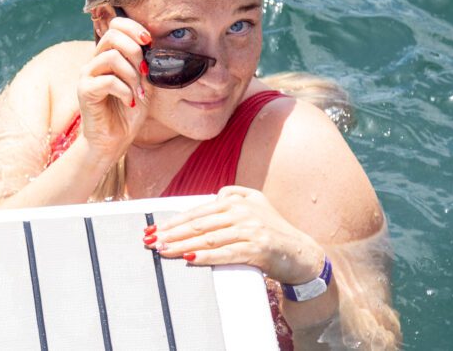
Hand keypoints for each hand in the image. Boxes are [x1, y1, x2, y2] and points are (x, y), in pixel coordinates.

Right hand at [77, 14, 149, 160]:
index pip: (115, 25)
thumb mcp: (144, 83)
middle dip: (135, 51)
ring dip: (132, 75)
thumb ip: (146, 64)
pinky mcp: (84, 91)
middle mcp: (95, 60)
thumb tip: (153, 46)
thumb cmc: (128, 111)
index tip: (149, 42)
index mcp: (108, 54)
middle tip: (145, 71)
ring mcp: (87, 74)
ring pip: (112, 56)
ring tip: (138, 92)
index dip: (133, 27)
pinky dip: (125, 91)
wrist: (114, 140)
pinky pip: (108, 81)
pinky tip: (130, 102)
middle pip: (112, 35)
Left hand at [143, 186, 324, 284]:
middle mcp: (242, 211)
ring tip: (163, 250)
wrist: (302, 253)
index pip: (198, 210)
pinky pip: (225, 253)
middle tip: (150, 240)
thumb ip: (234, 194)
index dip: (174, 220)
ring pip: (208, 238)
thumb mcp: (257, 203)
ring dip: (182, 245)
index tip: (154, 228)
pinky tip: (189, 259)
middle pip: (199, 223)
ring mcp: (250, 229)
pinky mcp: (257, 248)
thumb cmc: (274, 229)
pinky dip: (205, 257)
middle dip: (171, 233)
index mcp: (238, 200)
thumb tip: (213, 196)